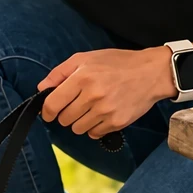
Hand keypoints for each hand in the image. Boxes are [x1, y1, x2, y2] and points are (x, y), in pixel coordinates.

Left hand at [38, 48, 177, 138]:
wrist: (151, 73)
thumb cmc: (117, 64)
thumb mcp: (85, 58)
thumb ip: (59, 73)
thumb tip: (42, 89)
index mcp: (83, 78)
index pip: (53, 104)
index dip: (46, 111)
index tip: (48, 112)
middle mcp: (93, 96)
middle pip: (64, 119)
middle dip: (66, 114)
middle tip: (77, 104)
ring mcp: (106, 111)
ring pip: (78, 129)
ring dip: (80, 121)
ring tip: (91, 107)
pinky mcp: (117, 123)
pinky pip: (94, 134)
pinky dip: (94, 127)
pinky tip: (103, 113)